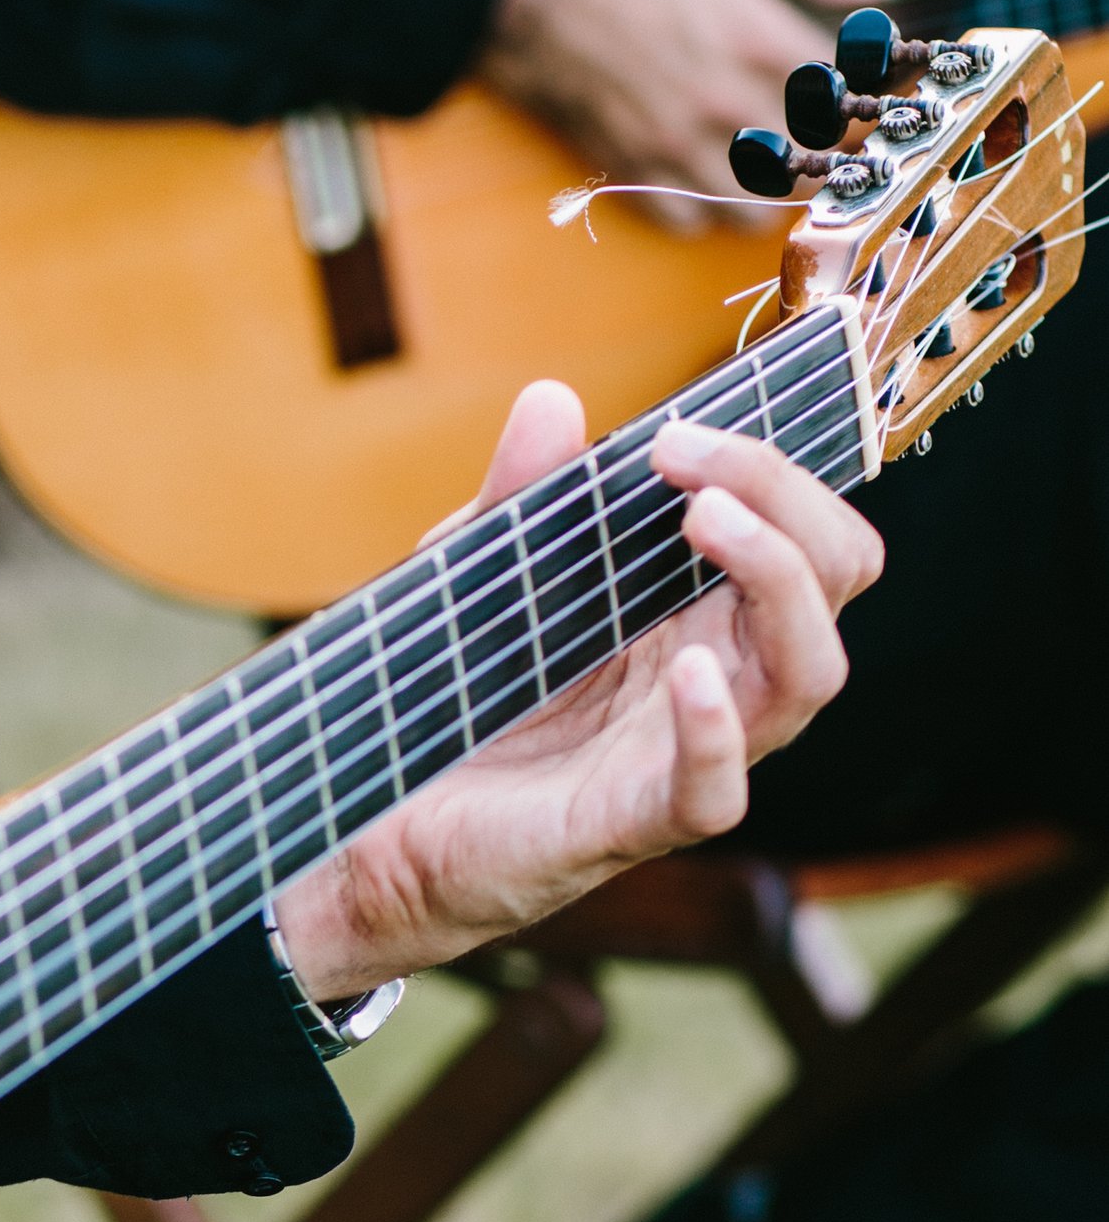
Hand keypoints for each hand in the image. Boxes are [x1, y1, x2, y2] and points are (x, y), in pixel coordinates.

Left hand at [273, 380, 882, 994]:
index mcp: (703, 610)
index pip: (808, 529)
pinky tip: (692, 676)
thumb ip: (521, 495)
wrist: (384, 823)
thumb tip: (551, 399)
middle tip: (685, 460)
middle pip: (837, 577)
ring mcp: (688, 750)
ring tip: (702, 521)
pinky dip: (714, 731)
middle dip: (786, 497)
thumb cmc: (459, 698)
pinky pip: (715, 787)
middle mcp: (721, 674)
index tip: (677, 434)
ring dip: (778, 579)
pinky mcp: (638, 821)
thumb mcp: (482, 573)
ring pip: (810, 672)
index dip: (772, 469)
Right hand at [481, 0, 897, 223]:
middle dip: (825, 155)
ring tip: (773, 170)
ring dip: (771, 194)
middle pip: (806, 162)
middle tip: (828, 140)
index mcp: (757, 37)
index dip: (864, 98)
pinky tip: (708, 179)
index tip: (869, 96)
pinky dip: (704, 209)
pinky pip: (684, 217)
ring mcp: (671, 140)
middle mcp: (721, 101)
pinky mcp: (627, 161)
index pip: (843, 95)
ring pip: (750, 205)